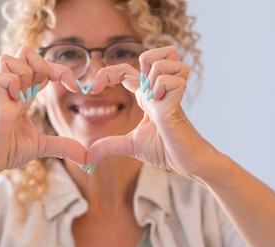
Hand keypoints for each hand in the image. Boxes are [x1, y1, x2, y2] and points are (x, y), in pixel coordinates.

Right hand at [0, 46, 87, 179]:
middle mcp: (14, 90)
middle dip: (41, 65)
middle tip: (42, 90)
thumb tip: (85, 156)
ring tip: (22, 100)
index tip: (75, 86)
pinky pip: (0, 78)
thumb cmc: (6, 150)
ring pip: (10, 59)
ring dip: (23, 76)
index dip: (61, 70)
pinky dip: (10, 86)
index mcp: (26, 95)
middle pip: (25, 52)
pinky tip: (13, 103)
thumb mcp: (40, 147)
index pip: (44, 67)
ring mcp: (2, 94)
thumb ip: (62, 146)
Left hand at [86, 46, 216, 178]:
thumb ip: (108, 147)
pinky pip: (170, 79)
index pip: (124, 71)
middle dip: (140, 63)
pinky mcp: (177, 102)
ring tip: (155, 100)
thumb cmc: (166, 151)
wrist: (188, 163)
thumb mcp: (130, 146)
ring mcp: (169, 93)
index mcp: (145, 97)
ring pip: (164, 59)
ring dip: (155, 76)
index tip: (92, 89)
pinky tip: (163, 106)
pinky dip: (163, 88)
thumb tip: (87, 159)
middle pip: (150, 54)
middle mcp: (157, 90)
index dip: (107, 74)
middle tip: (137, 89)